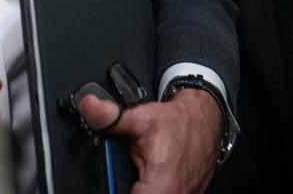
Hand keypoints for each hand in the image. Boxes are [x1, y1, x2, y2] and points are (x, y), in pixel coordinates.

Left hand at [77, 88, 218, 193]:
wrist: (203, 121)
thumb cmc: (176, 123)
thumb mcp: (141, 117)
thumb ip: (111, 118)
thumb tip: (88, 107)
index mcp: (164, 184)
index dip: (117, 190)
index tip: (111, 182)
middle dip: (125, 187)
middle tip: (123, 172)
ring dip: (139, 187)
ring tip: (136, 173)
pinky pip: (163, 193)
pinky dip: (153, 187)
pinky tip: (146, 177)